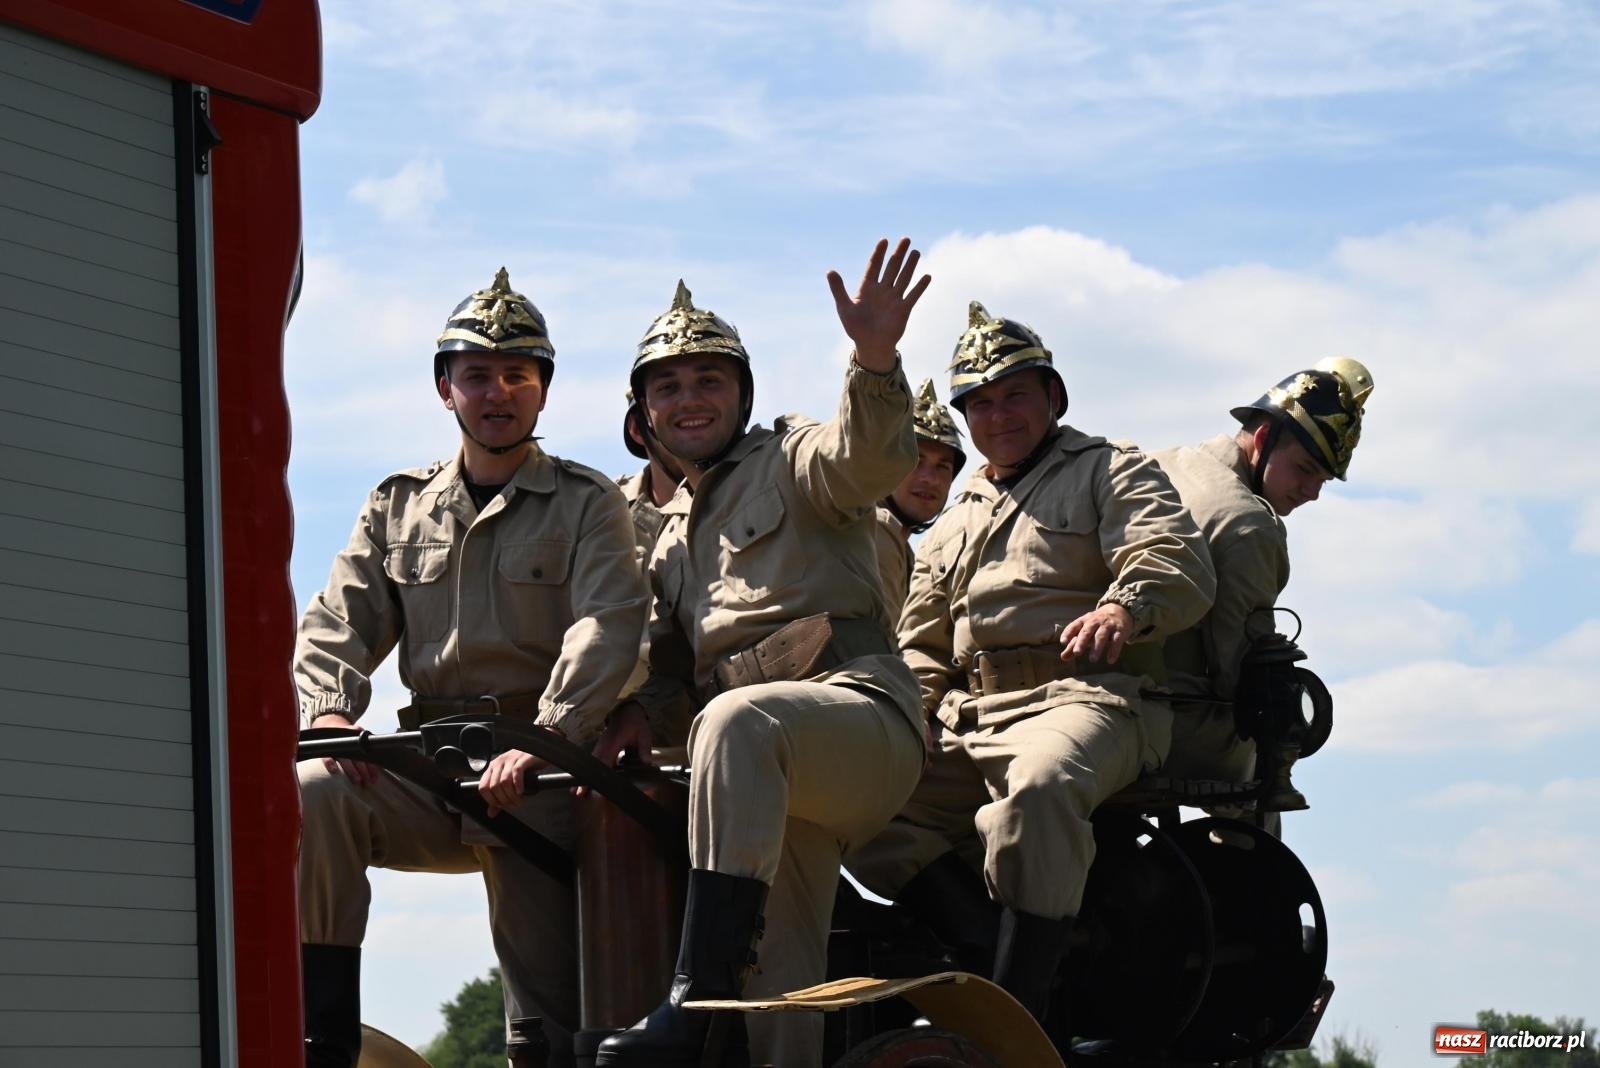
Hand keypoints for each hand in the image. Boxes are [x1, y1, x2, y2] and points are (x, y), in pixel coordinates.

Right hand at [314, 714, 379, 785]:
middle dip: (364, 771)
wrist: (329, 722)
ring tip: (357, 780)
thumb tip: (375, 769)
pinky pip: (326, 755)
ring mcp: (336, 743)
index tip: (375, 778)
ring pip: (345, 758)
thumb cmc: (346, 736)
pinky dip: (329, 762)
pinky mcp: (325, 746)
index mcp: (358, 738)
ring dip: (352, 770)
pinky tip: (334, 770)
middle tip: (368, 782)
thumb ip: (365, 750)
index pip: (367, 755)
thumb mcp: (357, 738)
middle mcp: (349, 739)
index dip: (372, 767)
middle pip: (358, 757)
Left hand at [478, 748, 547, 816]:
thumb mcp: (509, 781)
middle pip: (494, 787)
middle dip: (504, 800)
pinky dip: (518, 785)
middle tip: (513, 805)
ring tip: (519, 801)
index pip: (483, 787)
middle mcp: (499, 763)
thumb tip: (491, 813)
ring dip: (511, 796)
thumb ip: (498, 797)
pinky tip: (522, 792)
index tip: (501, 806)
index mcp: (492, 768)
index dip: (491, 800)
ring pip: (504, 782)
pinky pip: (516, 773)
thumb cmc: (524, 767)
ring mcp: (510, 759)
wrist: (539, 751)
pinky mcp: (522, 758)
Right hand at [580, 702, 653, 797]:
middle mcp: (604, 746)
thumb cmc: (634, 722)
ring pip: (591, 763)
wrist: (627, 710)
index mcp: (613, 743)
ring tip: (577, 791)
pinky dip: (590, 770)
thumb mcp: (643, 733)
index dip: (599, 774)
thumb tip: (646, 761)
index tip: (594, 785)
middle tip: (578, 793)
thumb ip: (645, 748)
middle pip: (593, 765)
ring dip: (585, 776)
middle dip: (586, 779)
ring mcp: (601, 746)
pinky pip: (594, 760)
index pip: (605, 761)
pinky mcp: (601, 747)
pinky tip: (587, 780)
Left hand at [826, 237, 931, 371]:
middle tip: (905, 239)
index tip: (884, 240)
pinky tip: (927, 276)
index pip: (874, 266)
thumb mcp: (844, 307)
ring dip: (910, 265)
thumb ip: (838, 289)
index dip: (879, 254)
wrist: (870, 346)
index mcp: (867, 288)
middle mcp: (882, 290)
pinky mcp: (903, 309)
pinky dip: (920, 287)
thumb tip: (830, 271)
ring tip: (915, 252)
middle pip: (892, 268)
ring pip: (903, 278)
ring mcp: (894, 299)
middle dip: (898, 254)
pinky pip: (913, 295)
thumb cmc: (856, 328)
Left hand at [1060, 604, 1133, 665]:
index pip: (1074, 625)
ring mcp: (1108, 625)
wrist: (1120, 611)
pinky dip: (1114, 650)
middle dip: (1081, 642)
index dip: (1068, 633)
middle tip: (1076, 653)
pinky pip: (1116, 640)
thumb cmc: (1097, 625)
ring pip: (1101, 635)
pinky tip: (1110, 660)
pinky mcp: (1120, 630)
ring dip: (1096, 647)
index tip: (1063, 642)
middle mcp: (1095, 621)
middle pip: (1087, 631)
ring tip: (1092, 660)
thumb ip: (1074, 644)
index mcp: (1084, 620)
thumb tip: (1063, 658)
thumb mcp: (1085, 630)